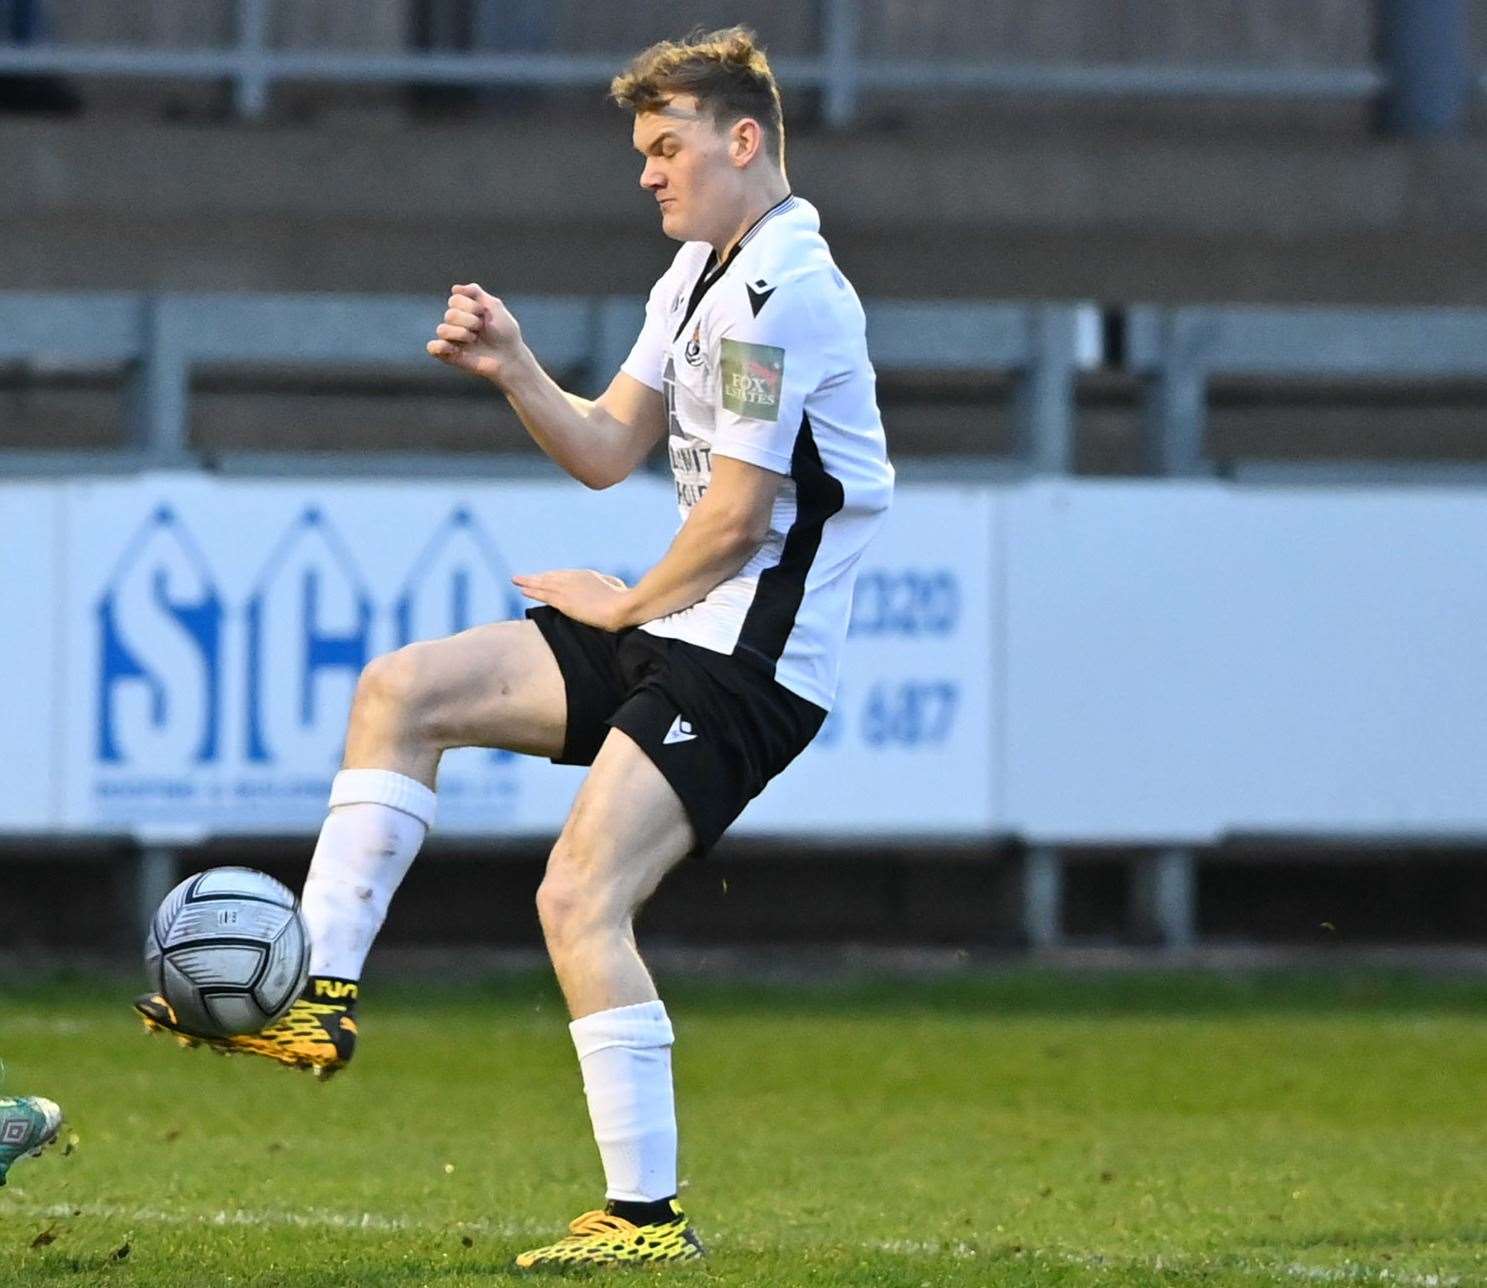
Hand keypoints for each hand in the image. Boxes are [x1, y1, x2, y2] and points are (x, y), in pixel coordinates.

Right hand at [426, 283, 524, 383]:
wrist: (510, 356)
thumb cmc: (504, 332)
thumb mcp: (494, 306)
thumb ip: (475, 292)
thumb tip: (454, 288)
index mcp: (464, 309)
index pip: (455, 299)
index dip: (472, 306)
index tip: (485, 314)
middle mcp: (455, 323)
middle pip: (450, 314)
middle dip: (470, 321)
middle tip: (482, 329)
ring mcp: (451, 339)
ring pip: (442, 330)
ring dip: (462, 334)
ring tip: (474, 340)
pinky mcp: (448, 355)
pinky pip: (432, 347)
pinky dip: (440, 346)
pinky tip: (456, 349)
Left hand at [513, 570, 632, 631]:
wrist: (622, 608)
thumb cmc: (625, 601)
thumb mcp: (618, 589)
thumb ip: (611, 585)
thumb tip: (614, 586)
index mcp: (587, 575)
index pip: (564, 576)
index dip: (552, 578)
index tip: (544, 578)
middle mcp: (574, 578)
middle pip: (551, 577)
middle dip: (537, 577)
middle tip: (524, 578)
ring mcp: (568, 589)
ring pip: (543, 583)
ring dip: (529, 582)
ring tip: (517, 580)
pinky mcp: (563, 601)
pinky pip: (542, 594)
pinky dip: (531, 591)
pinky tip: (522, 590)